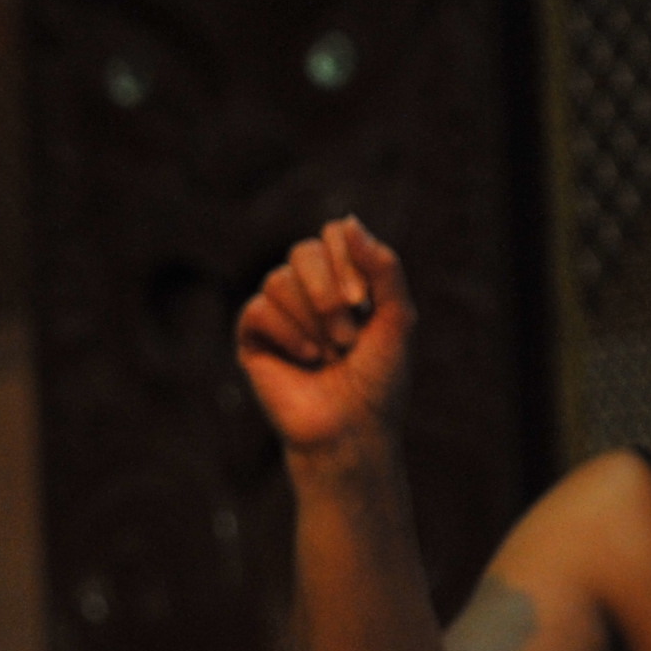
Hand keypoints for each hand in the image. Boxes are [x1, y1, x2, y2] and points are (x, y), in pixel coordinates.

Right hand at [236, 218, 413, 463]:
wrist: (352, 430)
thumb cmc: (380, 381)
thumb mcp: (398, 319)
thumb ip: (383, 267)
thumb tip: (348, 221)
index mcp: (343, 280)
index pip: (333, 236)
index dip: (346, 259)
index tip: (363, 303)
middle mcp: (308, 291)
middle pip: (302, 251)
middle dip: (327, 292)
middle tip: (347, 337)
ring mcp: (279, 313)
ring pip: (278, 280)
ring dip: (311, 321)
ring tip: (329, 356)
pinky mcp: (253, 338)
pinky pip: (257, 309)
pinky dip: (287, 333)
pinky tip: (306, 359)